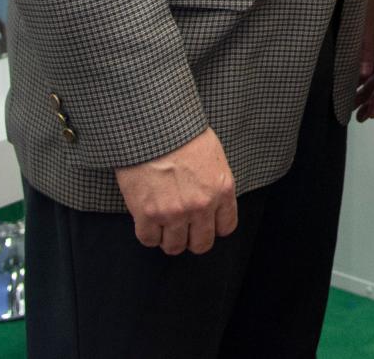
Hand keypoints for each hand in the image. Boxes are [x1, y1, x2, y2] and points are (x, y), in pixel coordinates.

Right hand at [114, 127, 236, 254]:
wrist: (153, 125)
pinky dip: (147, 234)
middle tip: (182, 228)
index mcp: (222, 190)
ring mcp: (174, 212)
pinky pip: (148, 240)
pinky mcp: (147, 214)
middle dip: (192, 238)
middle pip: (201, 244)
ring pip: (174, 247)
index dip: (213, 227)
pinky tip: (147, 220)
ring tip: (163, 223)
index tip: (203, 224)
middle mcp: (202, 205)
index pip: (226, 227)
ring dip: (168, 238)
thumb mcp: (213, 157)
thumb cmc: (182, 134)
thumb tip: (212, 203)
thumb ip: (215, 183)